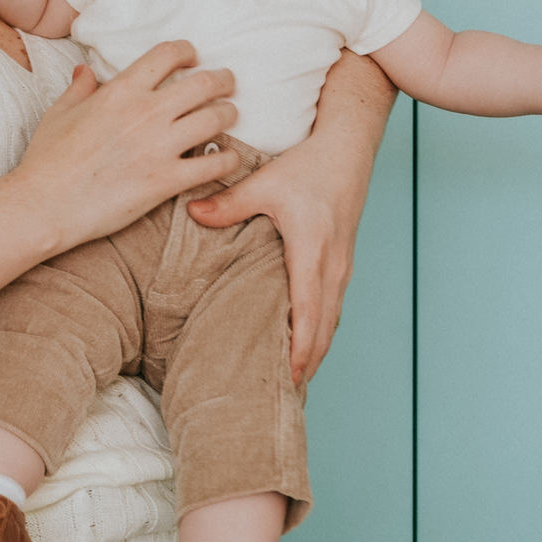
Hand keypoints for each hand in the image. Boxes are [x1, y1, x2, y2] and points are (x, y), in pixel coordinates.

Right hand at [16, 42, 238, 251]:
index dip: (187, 51)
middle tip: (227, 85)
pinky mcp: (167, 180)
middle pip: (205, 83)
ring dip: (229, 115)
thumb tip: (85, 71)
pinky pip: (214, 164)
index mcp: (121, 91)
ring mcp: (160, 146)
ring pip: (217, 118)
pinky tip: (227, 159)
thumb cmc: (47, 160)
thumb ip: (79, 89)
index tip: (192, 58)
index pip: (167, 54)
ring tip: (228, 117)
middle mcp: (147, 112)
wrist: (45, 205)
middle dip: (223, 80)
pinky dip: (228, 159)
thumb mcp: (58, 113)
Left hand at [187, 141, 364, 384]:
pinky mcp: (342, 261)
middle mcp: (333, 266)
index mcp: (313, 253)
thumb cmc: (309, 165)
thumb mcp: (264, 183)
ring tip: (294, 379)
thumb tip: (192, 213)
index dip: (299, 350)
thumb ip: (228, 204)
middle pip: (324, 328)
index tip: (287, 378)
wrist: (348, 146)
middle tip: (285, 394)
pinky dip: (322, 329)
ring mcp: (342, 265)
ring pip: (332, 319)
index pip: (308, 314)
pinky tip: (307, 342)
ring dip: (316, 349)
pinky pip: (333, 306)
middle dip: (308, 363)